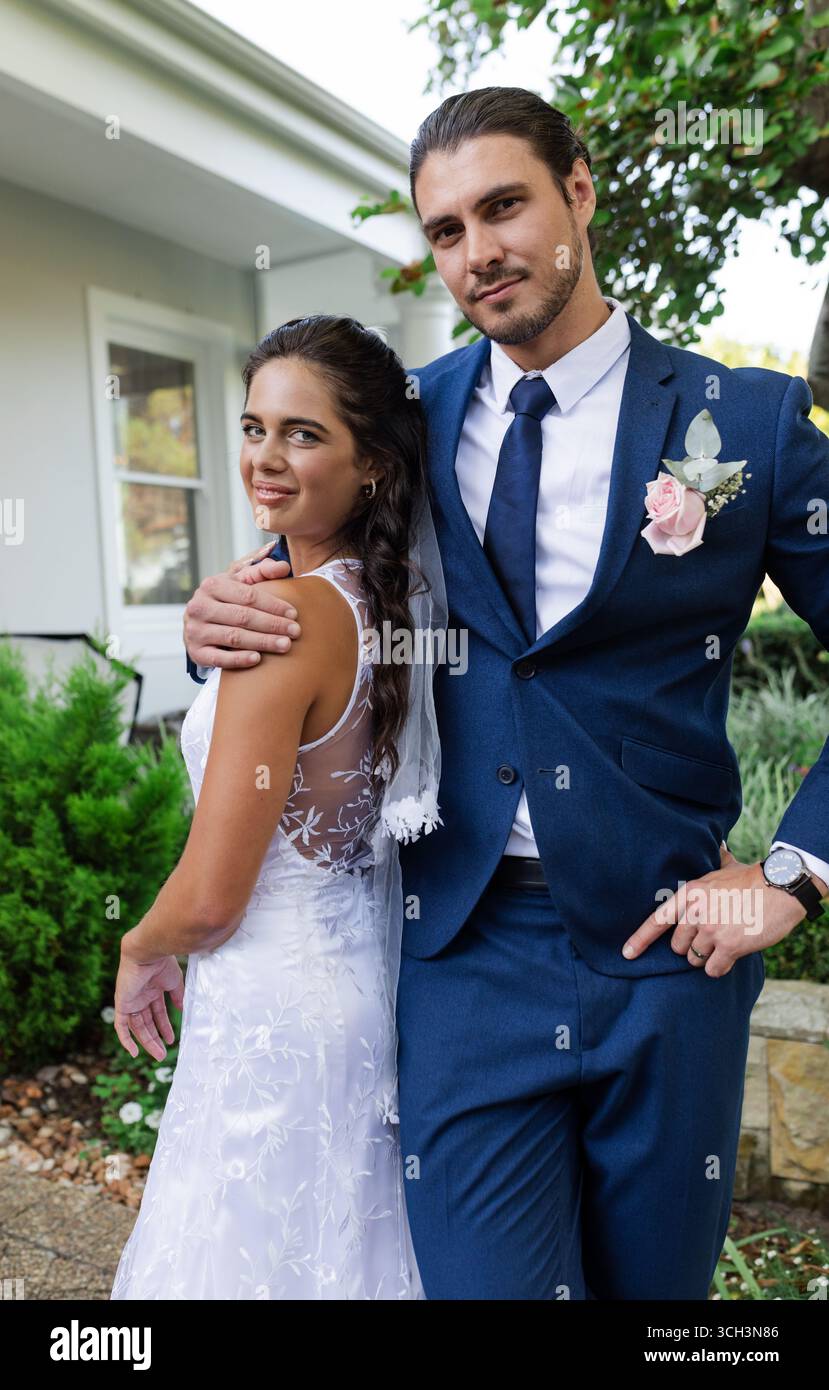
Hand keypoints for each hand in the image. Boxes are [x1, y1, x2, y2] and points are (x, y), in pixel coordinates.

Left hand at [113, 949, 184, 1060]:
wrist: (148, 952)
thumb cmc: (163, 963)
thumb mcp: (174, 982)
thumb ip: (178, 996)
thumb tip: (183, 1010)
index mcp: (152, 990)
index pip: (157, 1013)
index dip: (164, 1027)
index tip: (171, 1040)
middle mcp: (140, 996)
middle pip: (147, 1023)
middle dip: (155, 1039)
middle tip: (163, 1054)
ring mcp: (131, 1001)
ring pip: (137, 1027)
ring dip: (147, 1041)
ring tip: (159, 1055)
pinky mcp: (122, 1003)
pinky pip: (120, 1025)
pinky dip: (125, 1039)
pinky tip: (133, 1052)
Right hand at [183, 542, 299, 669]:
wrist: (198, 624)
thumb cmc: (226, 599)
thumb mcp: (239, 581)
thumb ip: (262, 570)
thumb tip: (283, 567)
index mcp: (212, 585)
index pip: (248, 595)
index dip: (273, 605)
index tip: (294, 613)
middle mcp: (200, 607)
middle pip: (242, 616)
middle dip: (272, 624)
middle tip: (295, 632)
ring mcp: (196, 630)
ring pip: (234, 638)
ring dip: (262, 642)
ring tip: (285, 645)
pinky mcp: (196, 653)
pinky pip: (219, 659)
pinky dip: (238, 659)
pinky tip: (257, 659)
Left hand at [621, 842, 807, 977]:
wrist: (782, 888)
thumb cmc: (755, 878)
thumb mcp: (727, 866)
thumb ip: (715, 860)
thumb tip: (717, 842)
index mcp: (690, 892)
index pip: (658, 919)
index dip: (640, 939)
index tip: (627, 954)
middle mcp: (696, 912)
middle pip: (677, 945)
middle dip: (691, 945)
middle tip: (712, 934)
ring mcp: (711, 930)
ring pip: (695, 959)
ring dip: (707, 956)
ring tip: (725, 940)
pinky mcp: (729, 946)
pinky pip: (712, 969)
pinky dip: (720, 967)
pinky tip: (732, 955)